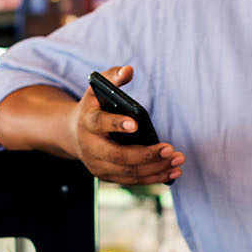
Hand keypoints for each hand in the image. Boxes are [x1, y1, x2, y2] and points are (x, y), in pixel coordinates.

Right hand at [68, 65, 182, 184]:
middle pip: (118, 156)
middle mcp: (90, 147)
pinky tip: (172, 172)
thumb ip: (112, 77)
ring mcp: (98, 165)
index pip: (99, 123)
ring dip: (155, 169)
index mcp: (87, 122)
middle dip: (145, 155)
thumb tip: (128, 70)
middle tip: (170, 149)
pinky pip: (132, 181)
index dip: (116, 124)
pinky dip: (153, 177)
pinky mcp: (107, 176)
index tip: (136, 124)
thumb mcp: (97, 89)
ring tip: (178, 161)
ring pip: (128, 172)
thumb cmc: (93, 108)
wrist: (73, 135)